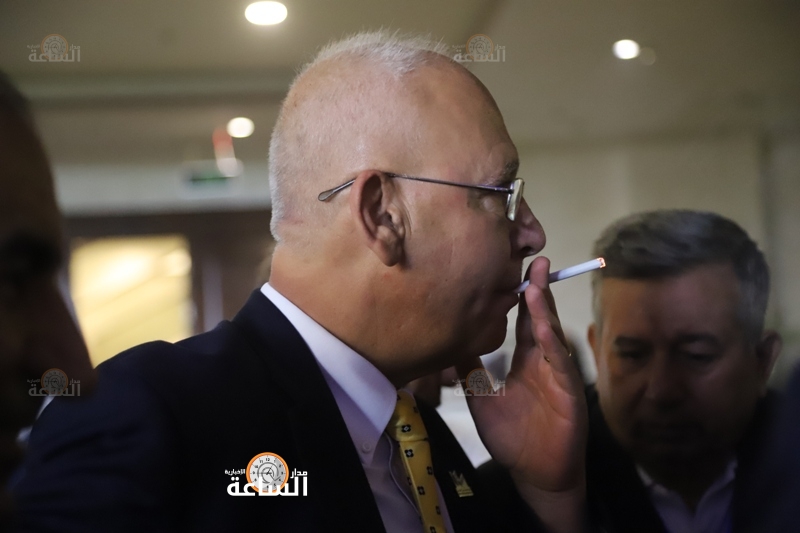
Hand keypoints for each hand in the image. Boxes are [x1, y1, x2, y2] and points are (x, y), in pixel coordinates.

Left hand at [457, 256, 587, 530]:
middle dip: (538, 289)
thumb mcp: (482, 397)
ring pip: (551, 335)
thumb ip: (470, 370)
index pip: (523, 320)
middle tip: (533, 259)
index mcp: (526, 360)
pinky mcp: (569, 392)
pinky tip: (542, 326)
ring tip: (535, 283)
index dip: (519, 295)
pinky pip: (559, 364)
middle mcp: (544, 361)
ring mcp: (558, 374)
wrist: (537, 473)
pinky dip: (551, 344)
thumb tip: (451, 342)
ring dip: (544, 309)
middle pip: (540, 318)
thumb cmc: (514, 437)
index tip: (511, 268)